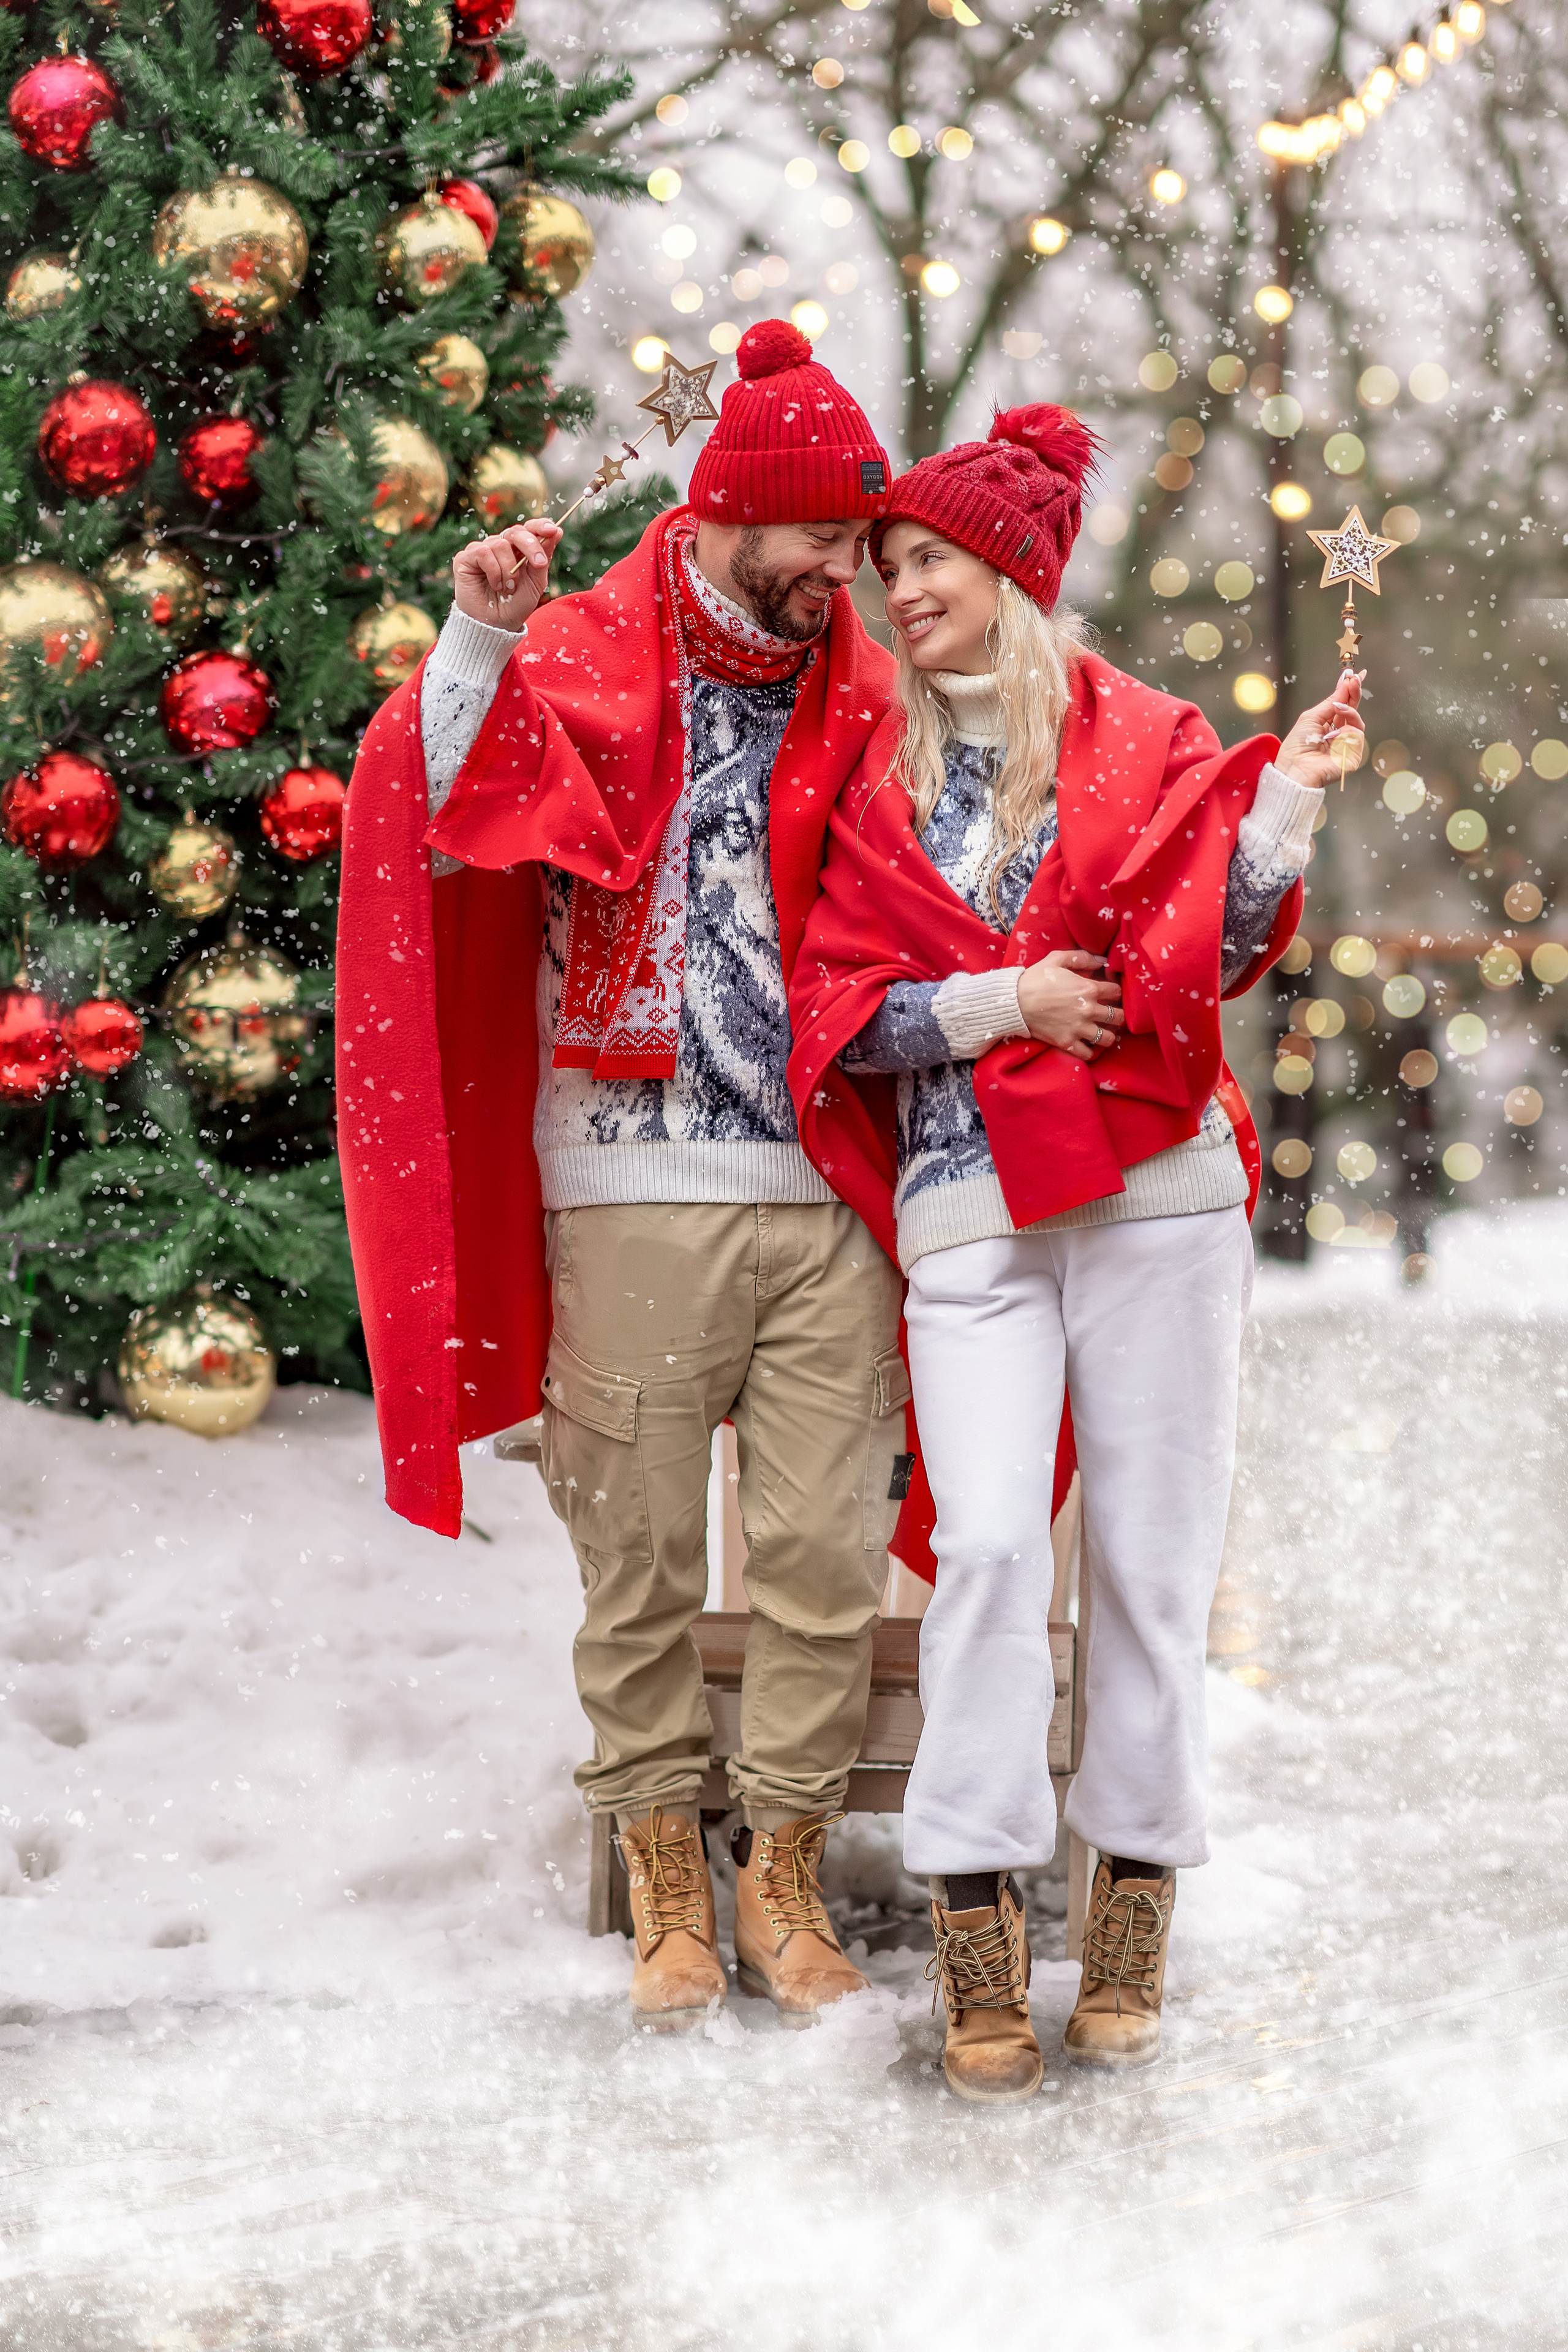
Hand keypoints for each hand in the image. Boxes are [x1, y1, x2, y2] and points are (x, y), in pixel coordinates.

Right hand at [450, 518, 563, 631]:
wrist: (495, 625)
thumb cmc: (515, 605)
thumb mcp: (536, 582)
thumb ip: (544, 557)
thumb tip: (557, 530)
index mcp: (519, 549)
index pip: (529, 528)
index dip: (540, 526)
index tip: (553, 530)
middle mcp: (500, 545)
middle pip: (516, 531)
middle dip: (531, 546)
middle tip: (539, 564)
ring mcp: (483, 550)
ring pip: (500, 544)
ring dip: (509, 570)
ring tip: (509, 588)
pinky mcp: (466, 558)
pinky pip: (483, 553)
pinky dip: (494, 571)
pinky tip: (494, 585)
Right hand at [1016, 949, 1124, 1060]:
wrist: (1014, 1001)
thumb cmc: (1035, 978)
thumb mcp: (1057, 959)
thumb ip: (1082, 957)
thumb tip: (1102, 961)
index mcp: (1088, 988)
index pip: (1116, 992)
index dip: (1115, 992)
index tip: (1110, 995)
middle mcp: (1088, 1010)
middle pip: (1118, 1017)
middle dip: (1118, 1015)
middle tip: (1112, 1015)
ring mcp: (1078, 1028)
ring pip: (1108, 1038)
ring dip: (1109, 1035)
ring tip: (1104, 1032)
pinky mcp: (1067, 1042)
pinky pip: (1088, 1054)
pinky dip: (1092, 1052)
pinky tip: (1090, 1046)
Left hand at [1274, 668, 1365, 789]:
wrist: (1295, 769)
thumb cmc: (1297, 746)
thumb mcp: (1311, 717)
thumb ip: (1330, 702)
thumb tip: (1344, 684)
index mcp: (1328, 725)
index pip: (1342, 705)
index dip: (1349, 691)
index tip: (1355, 675)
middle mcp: (1339, 734)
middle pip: (1353, 710)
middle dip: (1355, 693)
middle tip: (1355, 680)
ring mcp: (1346, 745)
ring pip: (1357, 721)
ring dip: (1349, 711)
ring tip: (1338, 709)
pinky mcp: (1352, 756)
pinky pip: (1357, 736)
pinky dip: (1347, 732)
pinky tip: (1335, 735)